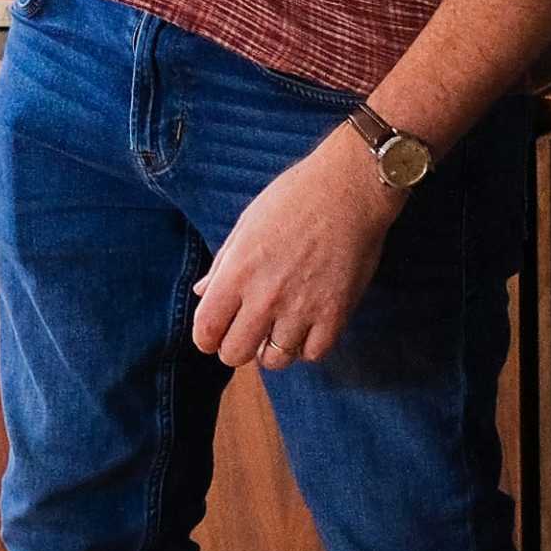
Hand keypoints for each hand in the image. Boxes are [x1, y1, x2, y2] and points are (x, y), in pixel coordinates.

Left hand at [190, 132, 399, 370]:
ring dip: (272, 349)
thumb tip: (202, 292)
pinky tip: (306, 326)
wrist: (348, 190)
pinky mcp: (335, 315)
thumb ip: (223, 263)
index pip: (206, 330)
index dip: (206, 337)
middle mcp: (265, 296)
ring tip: (277, 328)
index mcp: (237, 272)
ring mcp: (302, 309)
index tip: (214, 332)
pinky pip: (313, 353)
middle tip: (246, 333)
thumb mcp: (246, 224)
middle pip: (234, 354)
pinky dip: (306, 346)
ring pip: (274, 361)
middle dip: (234, 348)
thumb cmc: (293, 198)